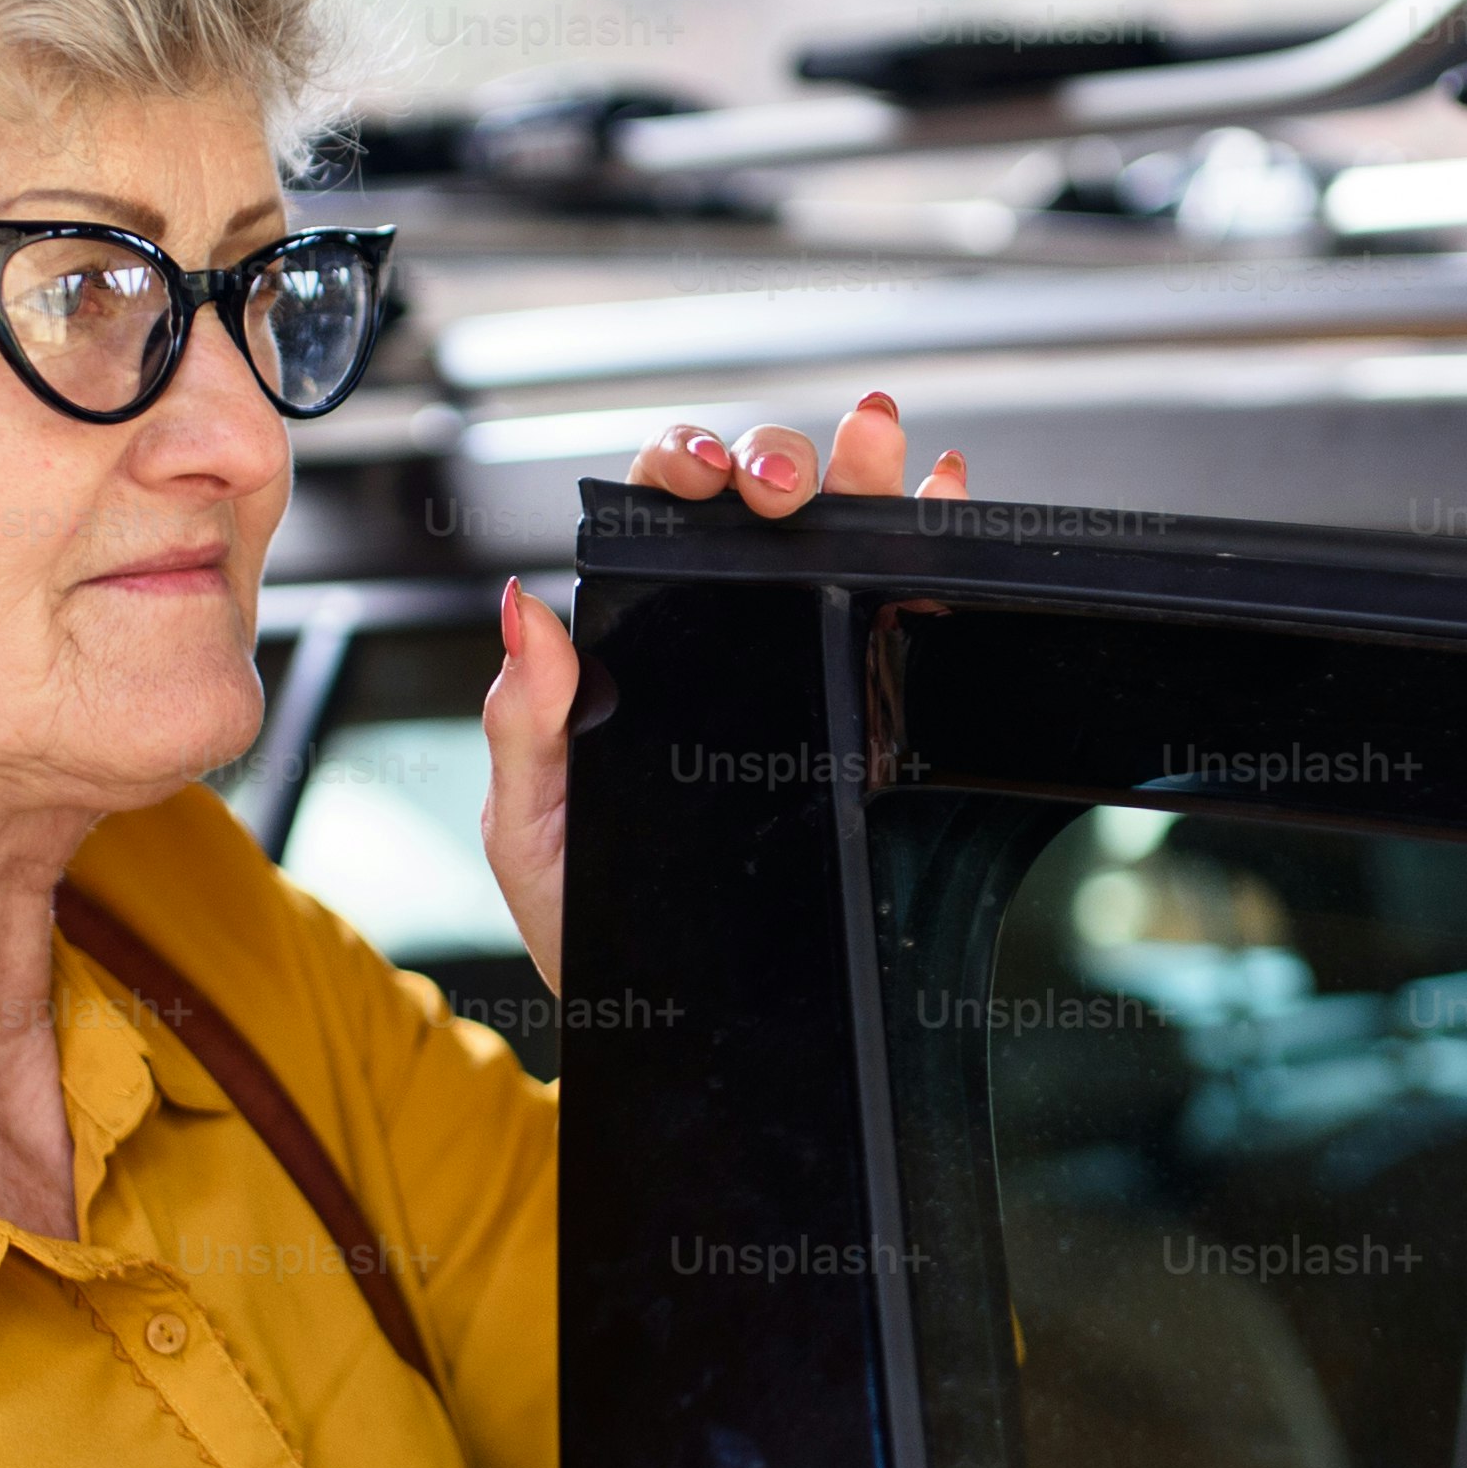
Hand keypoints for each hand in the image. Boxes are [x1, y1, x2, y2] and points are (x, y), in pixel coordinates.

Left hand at [479, 394, 972, 990]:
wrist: (673, 1021)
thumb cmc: (587, 914)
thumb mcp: (530, 823)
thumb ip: (524, 719)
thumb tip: (524, 612)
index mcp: (633, 645)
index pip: (658, 521)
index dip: (680, 469)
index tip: (697, 474)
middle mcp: (719, 638)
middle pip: (757, 508)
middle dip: (777, 461)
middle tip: (778, 490)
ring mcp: (795, 665)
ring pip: (837, 538)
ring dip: (862, 475)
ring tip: (876, 446)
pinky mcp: (862, 710)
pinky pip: (903, 609)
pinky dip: (932, 536)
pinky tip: (943, 498)